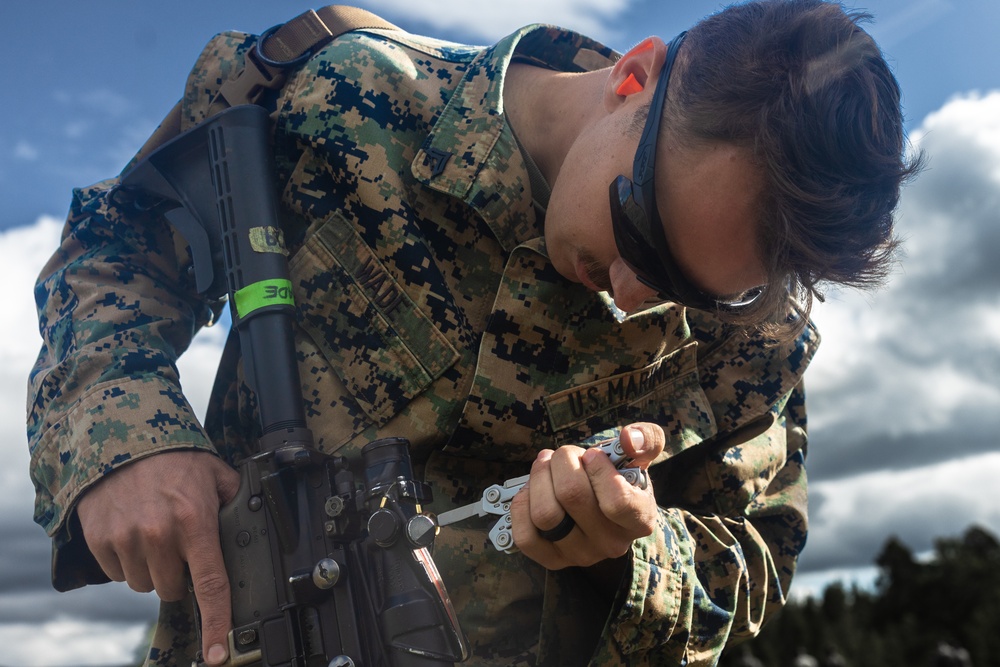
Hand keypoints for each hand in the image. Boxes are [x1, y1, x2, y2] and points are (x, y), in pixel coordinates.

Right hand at [77, 450, 240, 665]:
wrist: (120, 437)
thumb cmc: (174, 457)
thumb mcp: (216, 474)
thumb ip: (236, 502)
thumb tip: (259, 520)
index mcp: (195, 522)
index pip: (210, 585)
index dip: (217, 624)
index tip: (218, 653)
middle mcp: (160, 535)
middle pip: (174, 590)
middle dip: (180, 574)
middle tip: (179, 543)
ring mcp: (127, 540)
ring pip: (145, 585)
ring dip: (152, 568)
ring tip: (155, 532)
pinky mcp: (101, 541)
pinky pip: (118, 573)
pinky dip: (127, 560)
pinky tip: (133, 531)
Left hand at [509, 424, 662, 569]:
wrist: (603, 507)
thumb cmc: (619, 478)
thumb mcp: (638, 457)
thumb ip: (646, 439)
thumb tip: (628, 438)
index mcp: (639, 519)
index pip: (617, 501)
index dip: (598, 469)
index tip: (592, 455)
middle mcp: (612, 544)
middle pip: (571, 496)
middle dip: (562, 461)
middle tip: (565, 454)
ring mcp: (581, 555)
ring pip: (545, 514)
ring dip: (539, 478)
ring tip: (546, 466)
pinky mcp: (552, 560)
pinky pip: (525, 536)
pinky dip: (523, 504)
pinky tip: (534, 491)